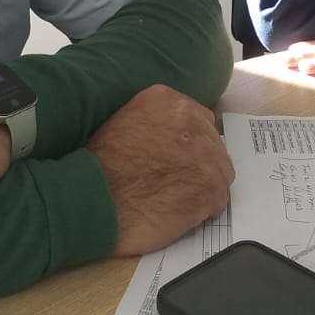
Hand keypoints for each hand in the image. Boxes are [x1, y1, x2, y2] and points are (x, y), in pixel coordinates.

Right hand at [86, 85, 233, 255]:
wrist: (94, 196)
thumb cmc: (98, 165)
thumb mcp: (124, 121)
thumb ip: (156, 122)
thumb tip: (172, 138)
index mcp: (170, 101)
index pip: (199, 119)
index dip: (190, 143)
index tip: (178, 157)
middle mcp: (193, 122)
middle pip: (213, 145)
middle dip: (199, 162)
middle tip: (177, 180)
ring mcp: (207, 155)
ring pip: (220, 171)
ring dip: (203, 185)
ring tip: (177, 199)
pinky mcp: (211, 188)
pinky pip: (218, 200)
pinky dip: (203, 209)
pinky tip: (179, 213)